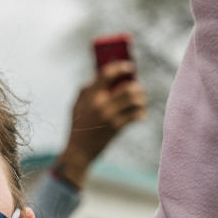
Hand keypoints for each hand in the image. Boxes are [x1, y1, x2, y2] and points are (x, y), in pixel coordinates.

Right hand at [54, 61, 147, 188]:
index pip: (107, 74)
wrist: (79, 151)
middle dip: (137, 87)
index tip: (129, 67)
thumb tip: (100, 76)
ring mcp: (110, 116)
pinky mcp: (116, 127)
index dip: (120, 67)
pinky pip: (135, 116)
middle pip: (128, 88)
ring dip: (141, 99)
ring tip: (141, 101)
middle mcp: (101, 104)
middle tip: (138, 88)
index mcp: (90, 96)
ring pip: (134, 101)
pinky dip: (141, 114)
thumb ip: (86, 90)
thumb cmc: (78, 125)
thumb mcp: (76, 105)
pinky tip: (140, 114)